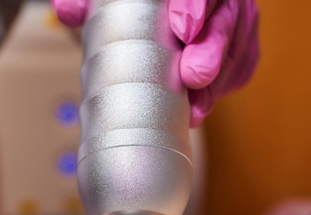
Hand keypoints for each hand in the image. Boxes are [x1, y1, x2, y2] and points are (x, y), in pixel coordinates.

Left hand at [50, 0, 259, 126]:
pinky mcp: (241, 42)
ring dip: (217, 81)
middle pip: (226, 18)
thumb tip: (67, 12)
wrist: (167, 10)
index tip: (183, 29)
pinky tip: (203, 105)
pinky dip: (225, 86)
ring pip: (237, 46)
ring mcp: (235, 17)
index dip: (195, 5)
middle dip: (211, 50)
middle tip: (193, 76)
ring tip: (195, 109)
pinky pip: (242, 64)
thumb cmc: (138, 3)